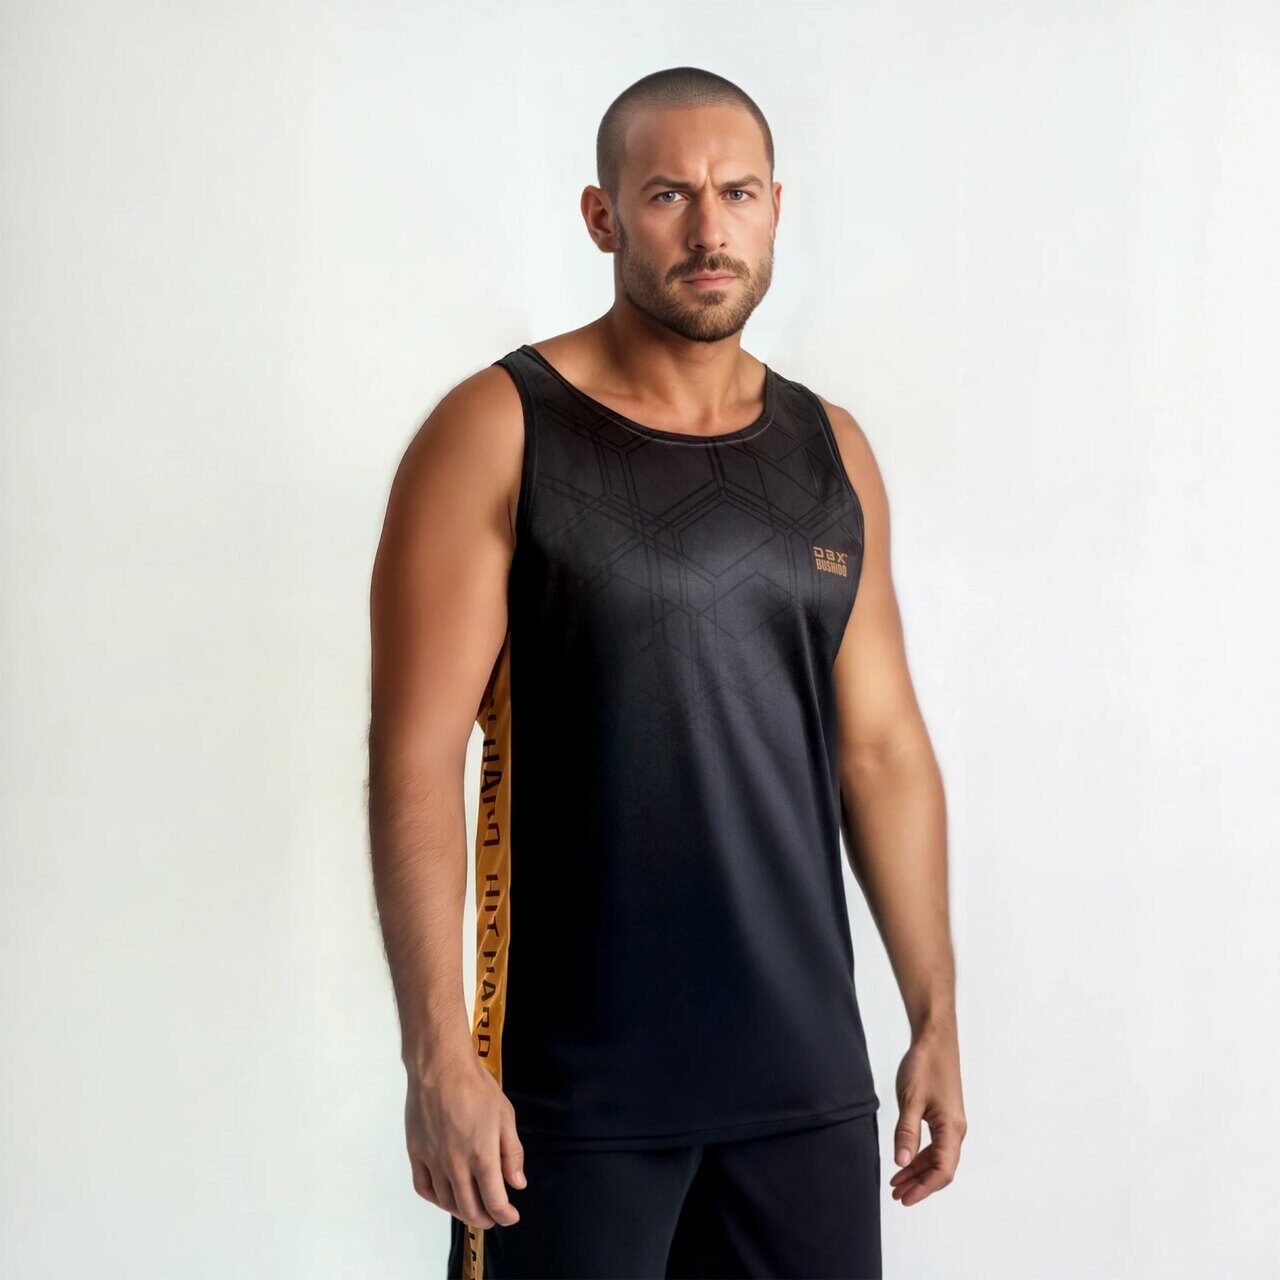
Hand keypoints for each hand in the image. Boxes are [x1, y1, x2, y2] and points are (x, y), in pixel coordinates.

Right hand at [404, 1042, 526, 1228]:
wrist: (441, 1066)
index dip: (505, 1215)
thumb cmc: (476, 1086)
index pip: (494, 1201)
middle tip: (493, 1217)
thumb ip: (512, 1153)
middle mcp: (455, 1164)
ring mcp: (433, 1160)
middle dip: (485, 1219)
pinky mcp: (416, 1152)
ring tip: (472, 1208)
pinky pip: (424, 1187)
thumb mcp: (505, 1115)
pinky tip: (445, 1196)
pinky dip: (436, 1199)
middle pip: (469, 1208)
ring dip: (461, 1211)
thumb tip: (517, 1183)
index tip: (511, 1217)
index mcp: (482, 1155)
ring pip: (446, 1202)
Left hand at [888, 1024, 966, 1205]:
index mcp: (952, 1129)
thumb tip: (901, 1163)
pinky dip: (919, 1155)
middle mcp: (956, 1130)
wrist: (935, 1040)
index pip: (942, 1171)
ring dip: (917, 1171)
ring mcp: (951, 1123)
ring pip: (936, 1157)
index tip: (904, 1198)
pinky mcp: (944, 1115)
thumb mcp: (910, 1100)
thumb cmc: (924, 1066)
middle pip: (940, 1169)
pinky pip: (934, 1144)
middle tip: (895, 1195)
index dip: (923, 1188)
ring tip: (896, 1183)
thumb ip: (906, 1132)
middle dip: (919, 1184)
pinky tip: (904, 1160)